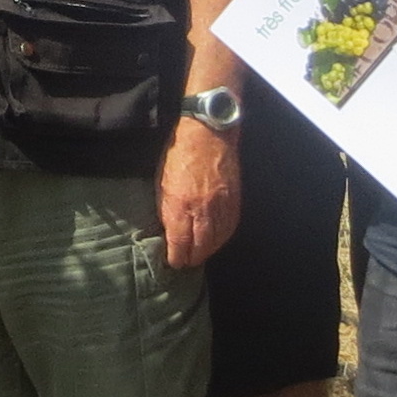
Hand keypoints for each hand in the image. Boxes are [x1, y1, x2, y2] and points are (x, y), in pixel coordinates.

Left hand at [158, 116, 238, 267]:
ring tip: (201, 253)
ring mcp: (221, 205)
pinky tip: (217, 239)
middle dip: (193, 258)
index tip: (174, 262)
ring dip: (209, 250)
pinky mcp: (234, 199)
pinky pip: (230, 226)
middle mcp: (203, 209)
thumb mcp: (162, 183)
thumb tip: (169, 231)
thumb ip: (167, 210)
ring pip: (218, 240)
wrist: (208, 133)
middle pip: (201, 247)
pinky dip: (223, 237)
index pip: (180, 243)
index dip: (177, 258)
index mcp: (180, 205)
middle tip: (187, 262)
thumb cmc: (178, 154)